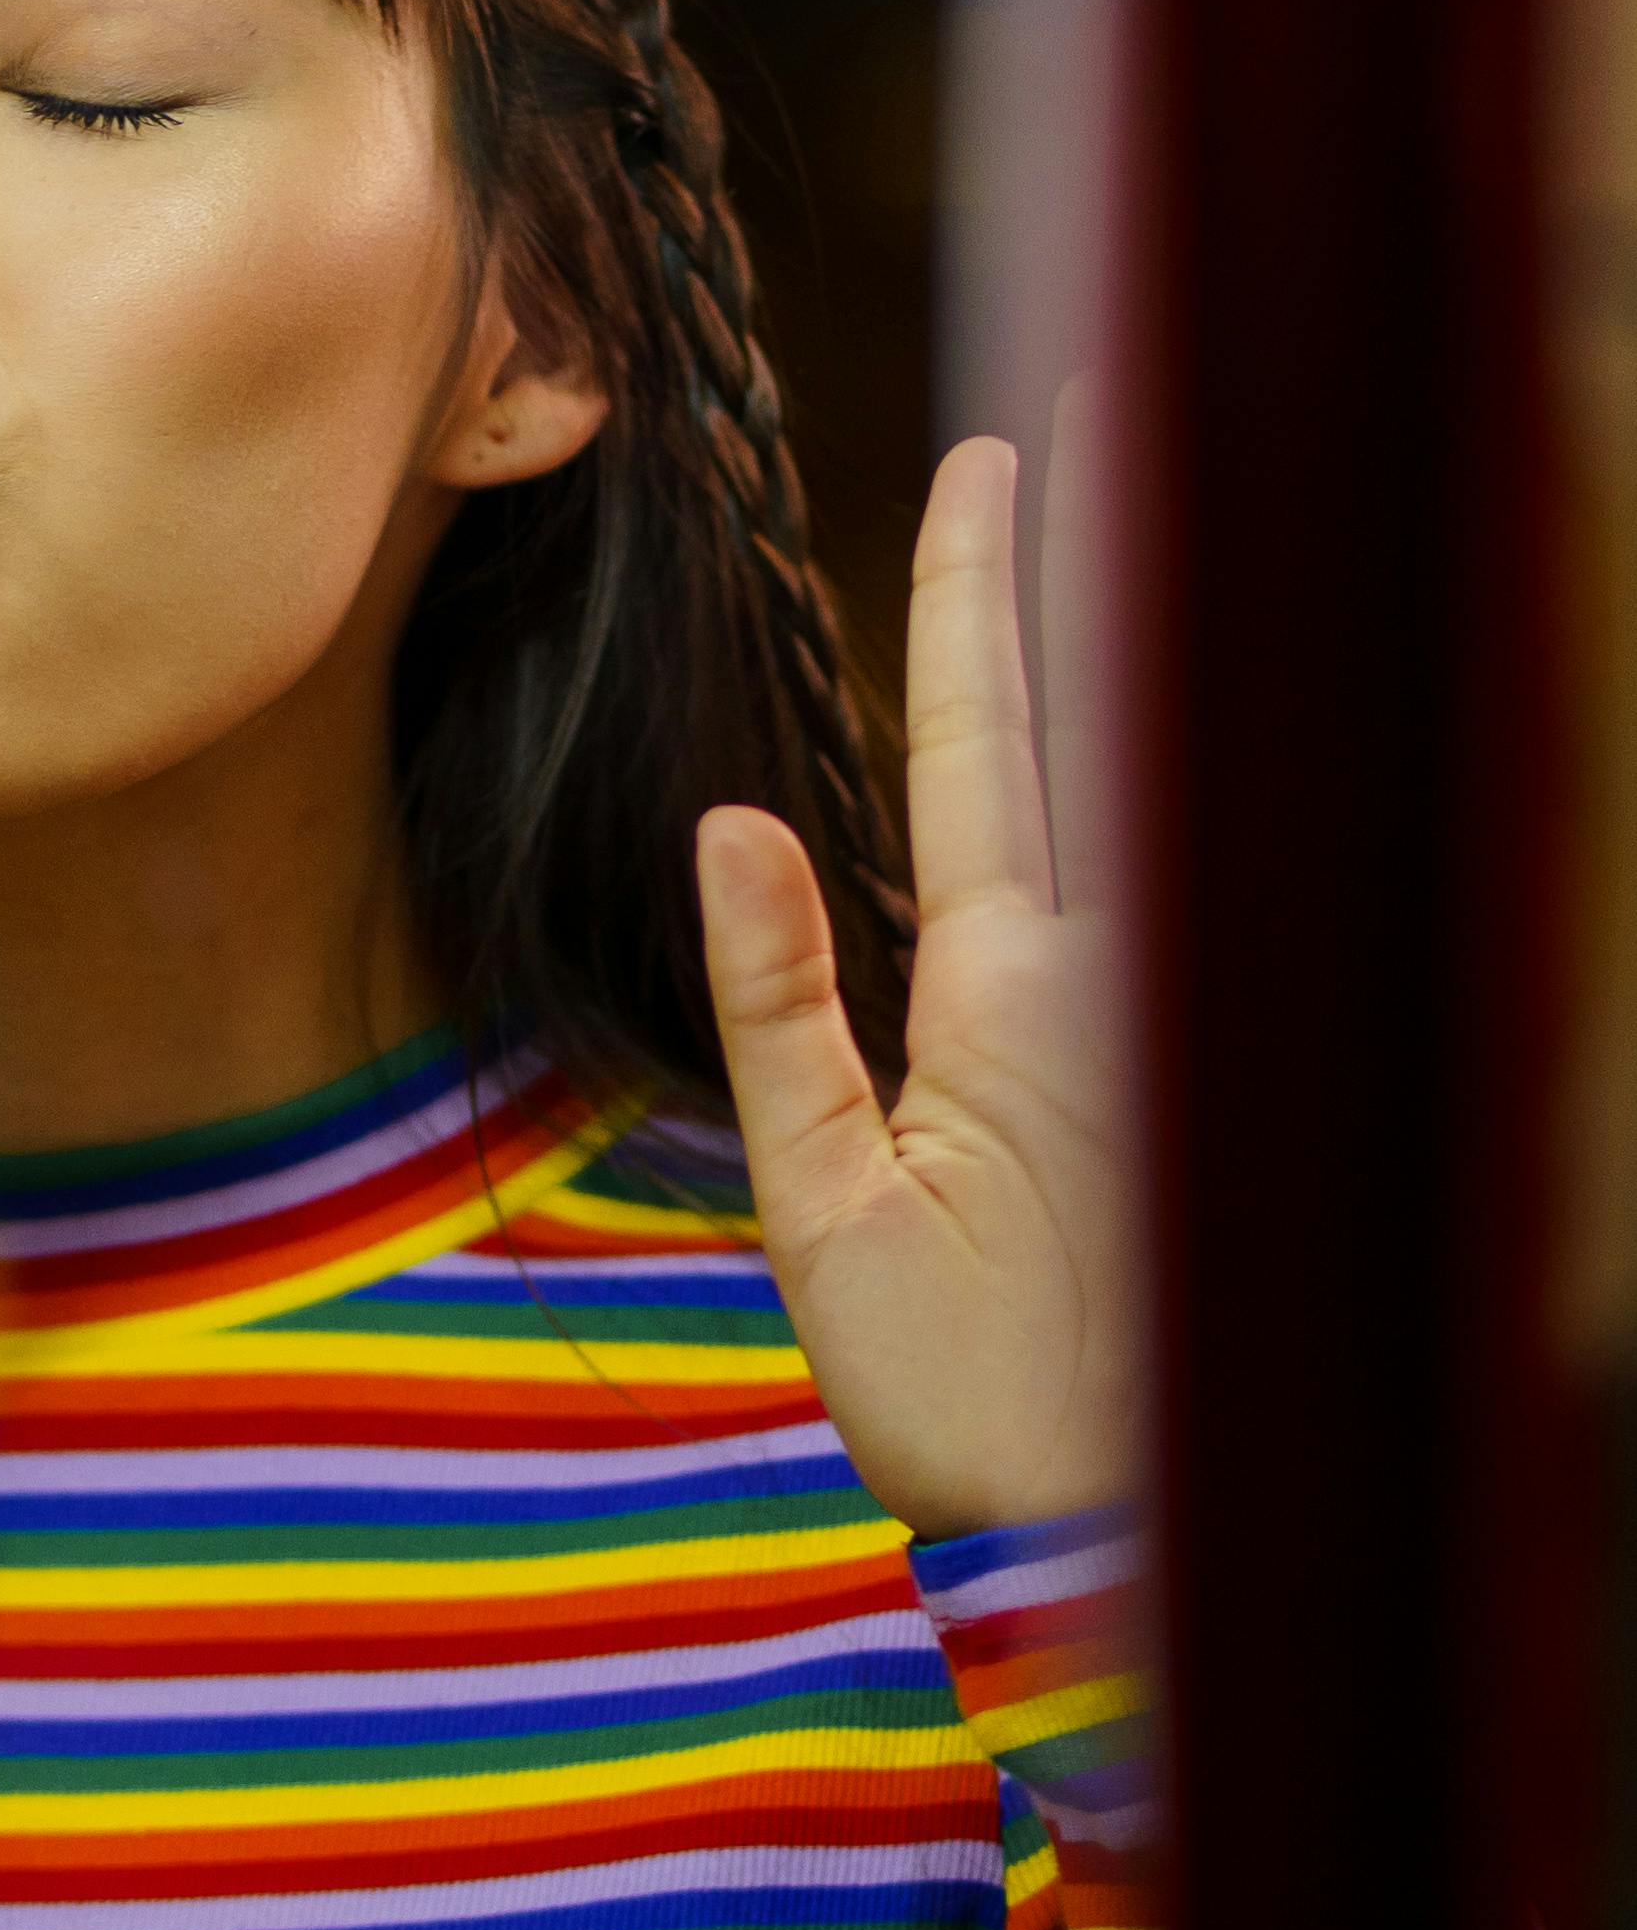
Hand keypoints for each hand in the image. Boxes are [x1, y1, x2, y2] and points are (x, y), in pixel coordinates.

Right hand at [696, 420, 1135, 1542]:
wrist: (1123, 1533)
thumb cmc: (961, 1401)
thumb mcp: (828, 1215)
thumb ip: (783, 1009)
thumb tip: (733, 820)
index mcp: (1016, 990)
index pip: (986, 737)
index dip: (979, 586)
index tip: (993, 444)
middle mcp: (1122, 974)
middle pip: (1113, 718)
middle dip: (1106, 554)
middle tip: (1119, 396)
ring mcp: (1175, 1020)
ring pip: (1165, 788)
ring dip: (1151, 647)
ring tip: (1155, 511)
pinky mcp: (1197, 1079)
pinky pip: (1182, 883)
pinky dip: (1172, 779)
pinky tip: (1171, 731)